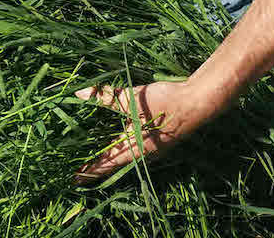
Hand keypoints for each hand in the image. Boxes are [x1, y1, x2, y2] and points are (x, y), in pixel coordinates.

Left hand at [73, 81, 223, 183]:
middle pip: (115, 165)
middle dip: (97, 168)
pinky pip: (136, 151)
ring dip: (110, 161)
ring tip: (94, 162)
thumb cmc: (167, 101)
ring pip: (126, 159)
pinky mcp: (160, 143)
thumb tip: (81, 94)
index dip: (89, 171)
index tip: (73, 180)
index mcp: (136, 149)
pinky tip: (119, 146)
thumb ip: (107, 97)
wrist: (200, 101)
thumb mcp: (134, 99)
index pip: (106, 164)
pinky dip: (123, 152)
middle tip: (78, 173)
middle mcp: (144, 154)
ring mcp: (154, 150)